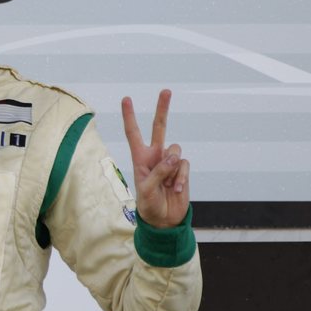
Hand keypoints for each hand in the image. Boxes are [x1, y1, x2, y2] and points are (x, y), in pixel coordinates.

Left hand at [121, 89, 190, 228]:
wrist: (164, 220)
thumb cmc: (149, 205)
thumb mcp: (146, 190)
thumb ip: (158, 172)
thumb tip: (173, 156)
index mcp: (140, 158)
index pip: (133, 133)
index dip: (129, 116)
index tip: (126, 99)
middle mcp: (155, 156)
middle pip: (159, 127)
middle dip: (162, 109)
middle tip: (166, 90)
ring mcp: (169, 162)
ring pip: (175, 149)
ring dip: (172, 169)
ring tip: (167, 185)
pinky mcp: (181, 169)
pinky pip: (184, 165)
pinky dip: (181, 178)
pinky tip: (175, 189)